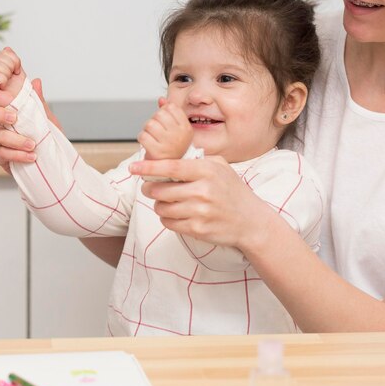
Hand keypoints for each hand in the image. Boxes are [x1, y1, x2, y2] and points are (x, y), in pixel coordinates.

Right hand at [0, 58, 58, 172]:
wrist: (54, 161)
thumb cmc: (47, 137)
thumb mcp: (47, 116)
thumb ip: (38, 100)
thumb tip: (36, 81)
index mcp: (11, 108)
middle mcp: (2, 123)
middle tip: (15, 117)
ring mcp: (2, 140)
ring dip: (15, 139)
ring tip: (32, 144)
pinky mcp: (4, 157)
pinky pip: (3, 154)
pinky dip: (18, 155)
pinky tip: (31, 156)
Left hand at [131, 157, 269, 248]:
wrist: (250, 221)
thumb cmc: (233, 191)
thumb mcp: (221, 167)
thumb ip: (198, 159)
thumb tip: (171, 156)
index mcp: (207, 171)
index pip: (171, 167)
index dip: (149, 167)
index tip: (134, 167)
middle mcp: (203, 190)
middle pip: (161, 190)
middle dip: (150, 189)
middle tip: (150, 188)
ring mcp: (200, 211)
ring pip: (162, 208)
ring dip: (158, 205)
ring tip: (165, 202)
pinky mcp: (197, 229)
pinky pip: (169, 223)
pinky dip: (166, 218)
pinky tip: (175, 214)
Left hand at [138, 98, 193, 159]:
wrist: (169, 170)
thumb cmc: (172, 147)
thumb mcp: (175, 129)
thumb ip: (169, 112)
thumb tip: (161, 99)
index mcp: (186, 128)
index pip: (171, 107)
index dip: (164, 112)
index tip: (165, 122)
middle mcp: (180, 136)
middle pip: (159, 114)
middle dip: (154, 120)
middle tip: (156, 130)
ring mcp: (169, 144)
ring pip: (150, 124)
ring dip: (147, 129)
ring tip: (152, 136)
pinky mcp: (157, 152)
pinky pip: (143, 136)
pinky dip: (142, 137)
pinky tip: (148, 142)